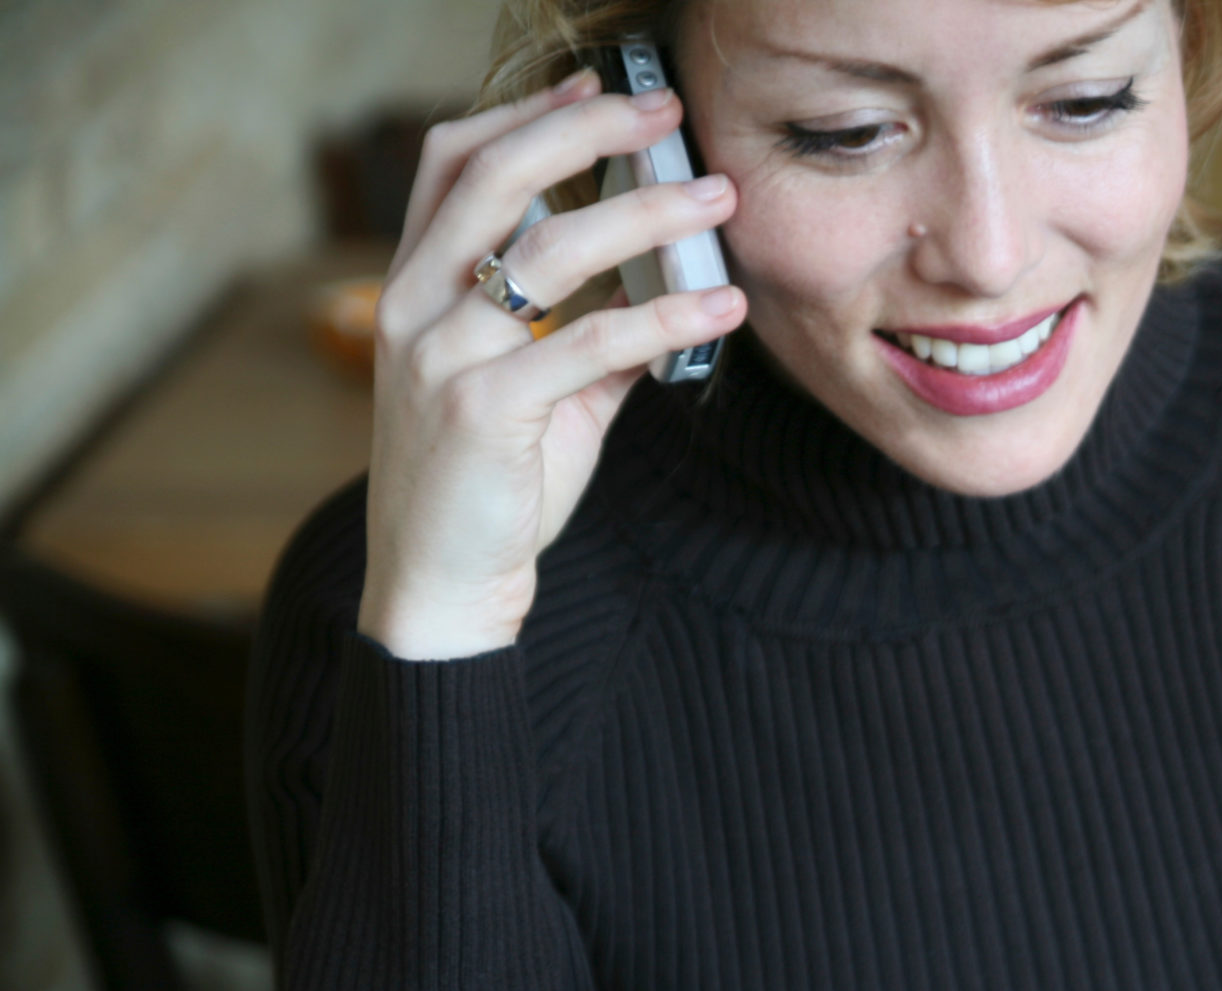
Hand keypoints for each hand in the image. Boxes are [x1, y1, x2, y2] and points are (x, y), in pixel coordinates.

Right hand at [359, 69, 747, 659]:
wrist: (441, 584)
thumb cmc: (490, 487)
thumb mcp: (539, 398)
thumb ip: (590, 342)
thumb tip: (665, 295)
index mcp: (415, 288)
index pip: (456, 164)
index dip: (528, 113)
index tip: (600, 90)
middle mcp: (414, 306)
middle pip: (498, 178)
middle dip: (590, 132)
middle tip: (672, 116)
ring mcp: (441, 356)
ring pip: (547, 251)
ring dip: (645, 214)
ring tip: (717, 199)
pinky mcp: (482, 410)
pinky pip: (587, 344)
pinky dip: (664, 318)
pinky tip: (722, 310)